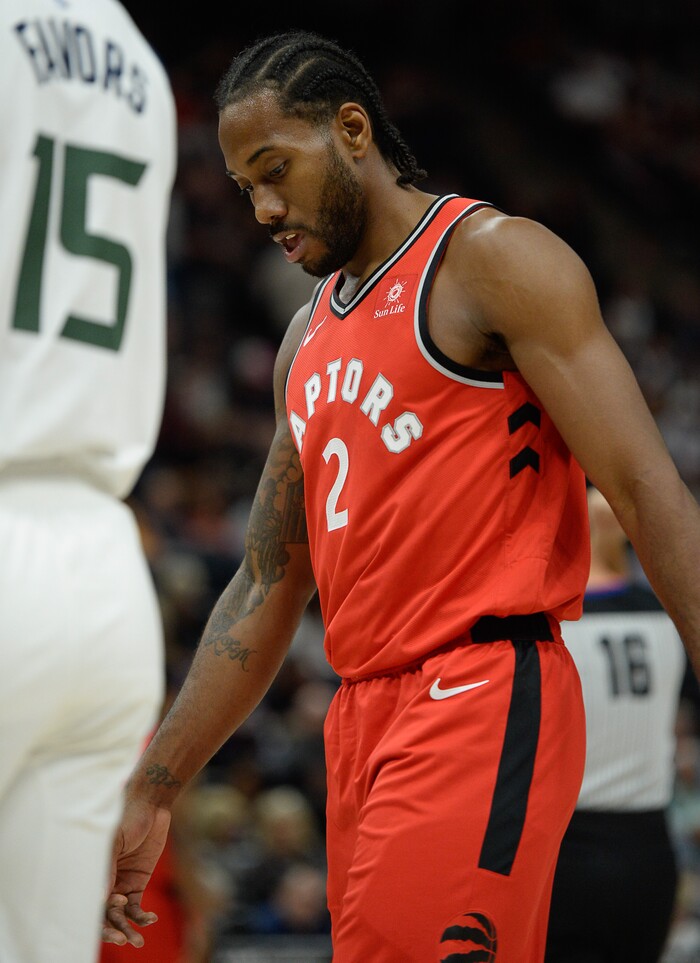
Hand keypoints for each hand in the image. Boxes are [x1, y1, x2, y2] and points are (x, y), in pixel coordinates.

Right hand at [102, 798, 171, 946]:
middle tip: (124, 940)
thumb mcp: (115, 839)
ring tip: (138, 941)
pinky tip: (150, 920)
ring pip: (120, 915)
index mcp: (92, 872)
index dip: (97, 919)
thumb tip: (100, 899)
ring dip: (128, 929)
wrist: (151, 805)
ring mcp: (119, 884)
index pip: (90, 902)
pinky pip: (136, 907)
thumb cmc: (128, 818)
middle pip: (103, 915)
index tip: (109, 929)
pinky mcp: (137, 883)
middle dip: (112, 930)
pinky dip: (142, 917)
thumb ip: (107, 866)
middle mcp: (103, 882)